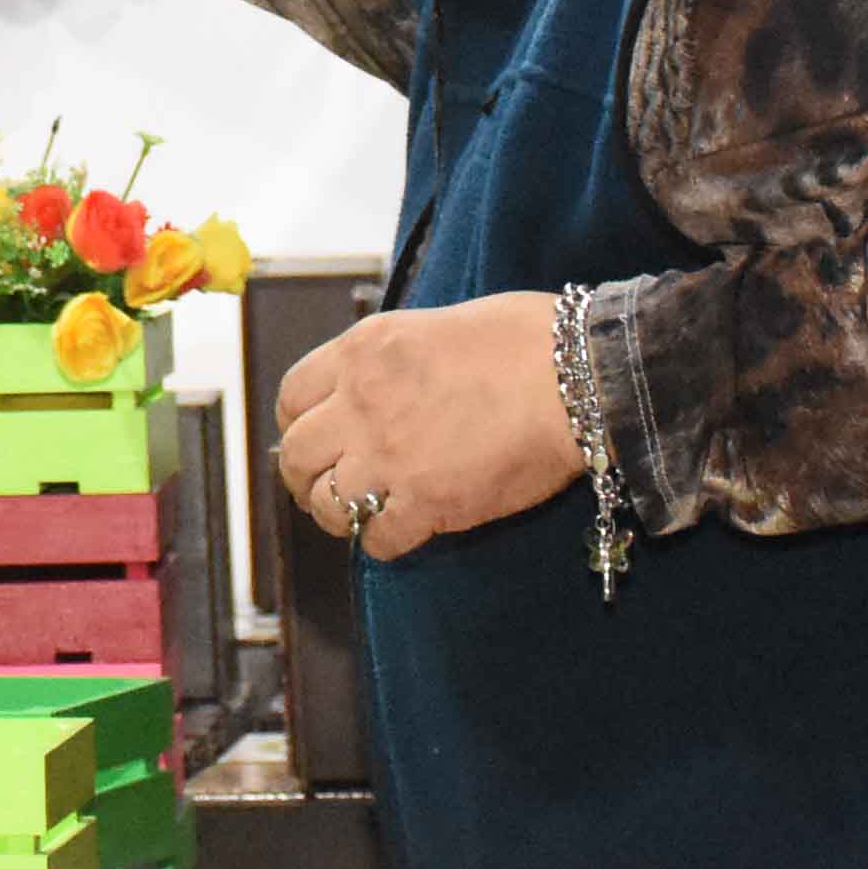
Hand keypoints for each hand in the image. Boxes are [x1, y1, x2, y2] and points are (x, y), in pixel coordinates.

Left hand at [274, 292, 579, 558]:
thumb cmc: (524, 339)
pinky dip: (386, 542)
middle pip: (296, 456)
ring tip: (362, 514)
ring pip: (328, 505)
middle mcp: (361, 403)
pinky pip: (379, 540)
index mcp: (361, 352)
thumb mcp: (433, 326)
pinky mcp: (427, 502)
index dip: (298, 425)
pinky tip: (405, 531)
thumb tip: (384, 385)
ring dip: (341, 515)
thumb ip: (392, 361)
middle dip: (306, 477)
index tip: (317, 438)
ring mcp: (389, 456)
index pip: (292, 397)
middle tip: (329, 487)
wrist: (576, 375)